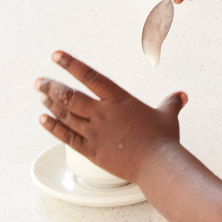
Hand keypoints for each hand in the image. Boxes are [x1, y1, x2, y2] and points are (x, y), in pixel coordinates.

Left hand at [35, 52, 186, 185]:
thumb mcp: (168, 116)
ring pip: (65, 114)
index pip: (90, 77)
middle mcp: (103, 113)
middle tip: (40, 81)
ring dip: (50, 103)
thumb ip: (171, 103)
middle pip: (69, 96)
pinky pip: (65, 136)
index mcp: (119, 100)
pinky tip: (43, 119)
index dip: (71, 64)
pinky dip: (52, 126)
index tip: (56, 56)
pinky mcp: (90, 150)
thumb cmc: (163, 140)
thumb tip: (181, 96)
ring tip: (41, 95)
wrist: (157, 165)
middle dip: (51, 86)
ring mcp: (94, 132)